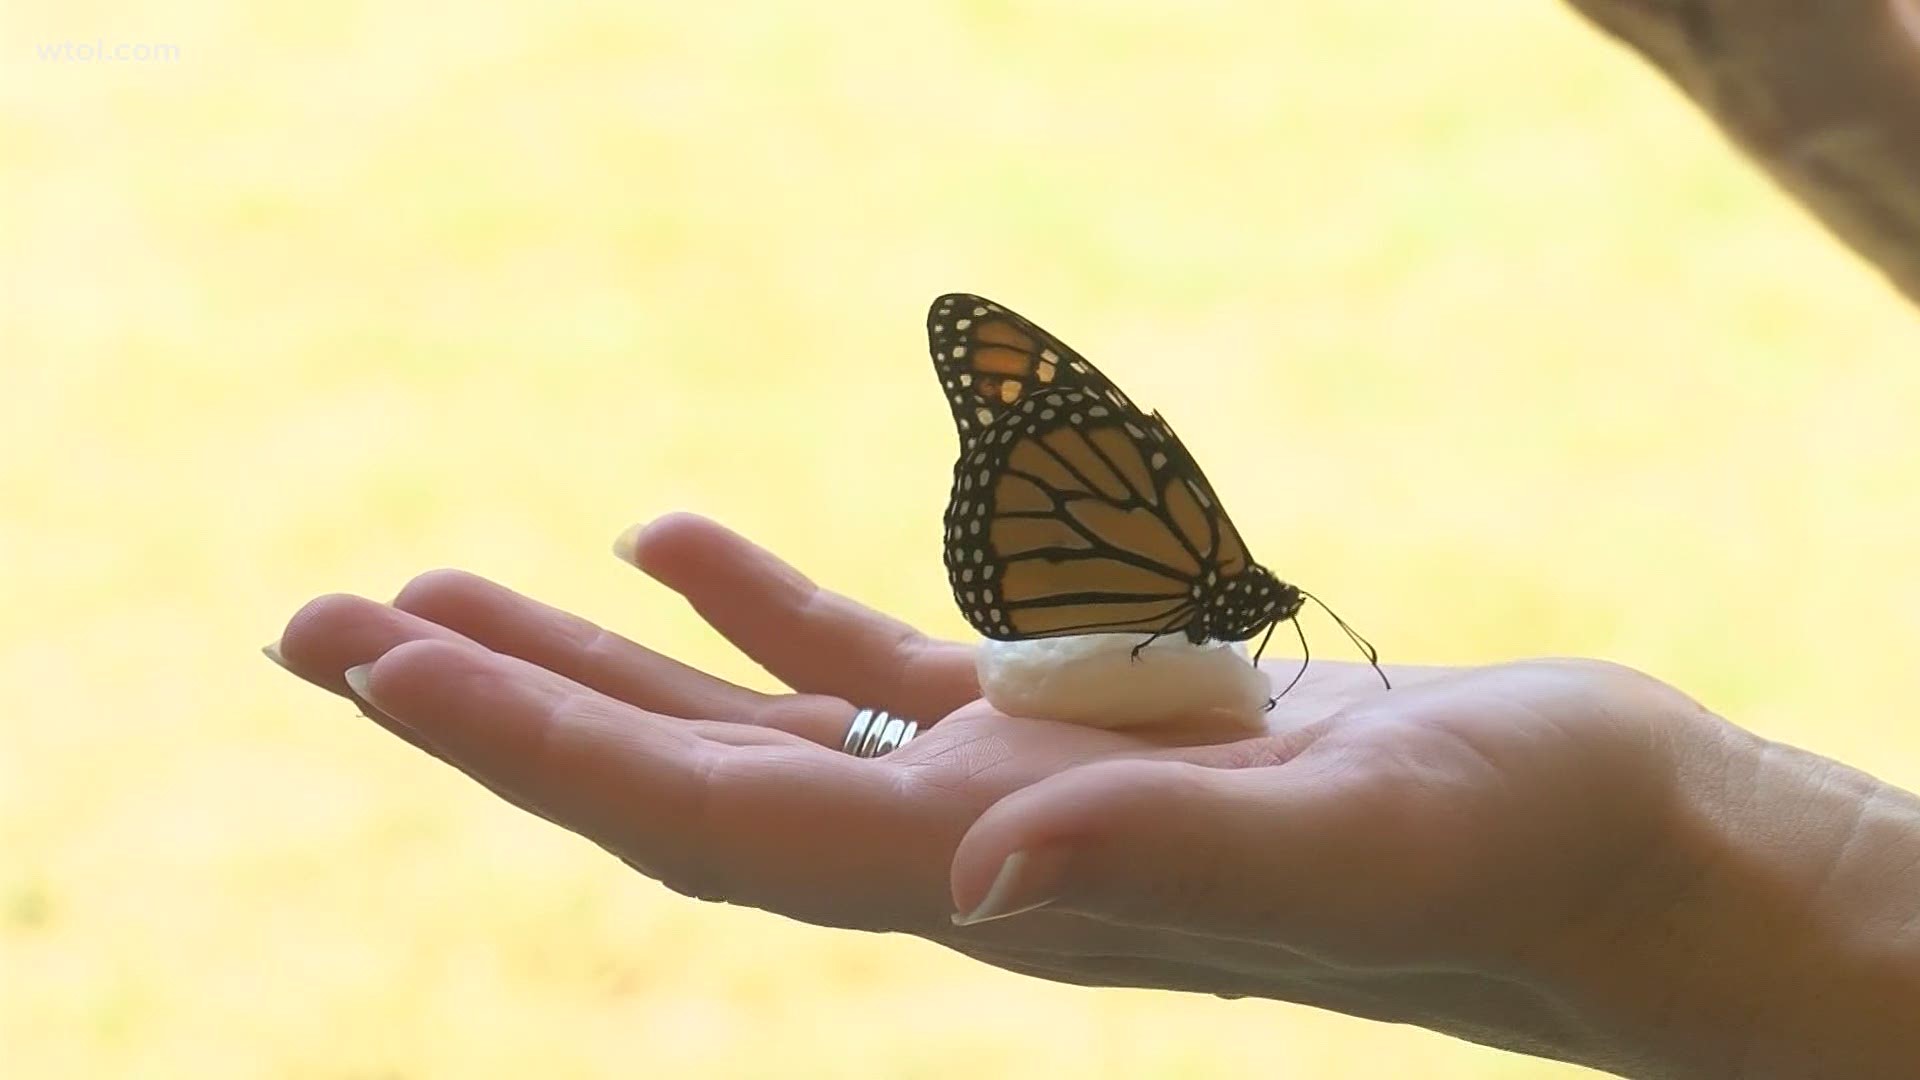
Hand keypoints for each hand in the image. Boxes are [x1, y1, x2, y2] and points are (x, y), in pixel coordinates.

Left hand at [263, 513, 1859, 1074]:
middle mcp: (966, 854)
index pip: (718, 822)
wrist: (1595, 845)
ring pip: (747, 722)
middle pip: (680, 784)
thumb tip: (962, 879)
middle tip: (318, 630)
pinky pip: (865, 669)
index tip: (379, 668)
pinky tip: (670, 544)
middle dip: (493, 712)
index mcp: (1003, 887)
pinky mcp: (1062, 735)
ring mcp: (1001, 794)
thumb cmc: (1516, 849)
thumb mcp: (1358, 843)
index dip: (539, 750)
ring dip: (588, 663)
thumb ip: (1164, 861)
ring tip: (433, 598)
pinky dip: (757, 605)